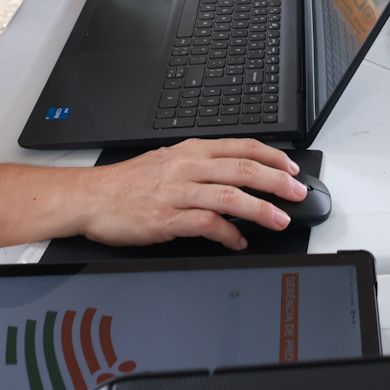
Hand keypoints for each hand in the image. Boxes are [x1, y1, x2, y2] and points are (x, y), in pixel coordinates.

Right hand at [78, 138, 304, 249]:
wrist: (91, 198)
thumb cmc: (128, 184)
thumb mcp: (168, 163)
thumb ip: (201, 167)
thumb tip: (235, 176)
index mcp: (191, 151)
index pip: (241, 147)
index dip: (272, 157)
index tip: (292, 169)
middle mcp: (187, 167)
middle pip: (243, 169)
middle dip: (277, 182)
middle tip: (298, 193)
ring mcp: (177, 193)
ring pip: (230, 196)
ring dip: (261, 209)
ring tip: (279, 220)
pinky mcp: (166, 219)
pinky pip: (206, 225)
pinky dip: (228, 235)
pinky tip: (239, 242)